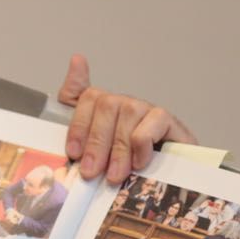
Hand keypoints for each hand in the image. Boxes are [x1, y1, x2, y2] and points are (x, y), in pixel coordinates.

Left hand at [57, 54, 195, 182]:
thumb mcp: (95, 153)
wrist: (166, 178)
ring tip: (114, 176)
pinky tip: (139, 163)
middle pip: (105, 105)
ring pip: (127, 114)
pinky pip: (150, 123)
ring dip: (118, 149)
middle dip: (95, 143)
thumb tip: (76, 60)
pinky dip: (141, 145)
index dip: (77, 123)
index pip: (84, 97)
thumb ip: (78, 120)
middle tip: (90, 172)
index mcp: (102, 110)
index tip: (73, 152)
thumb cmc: (126, 167)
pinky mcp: (166, 119)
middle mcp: (123, 104)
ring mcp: (144, 109)